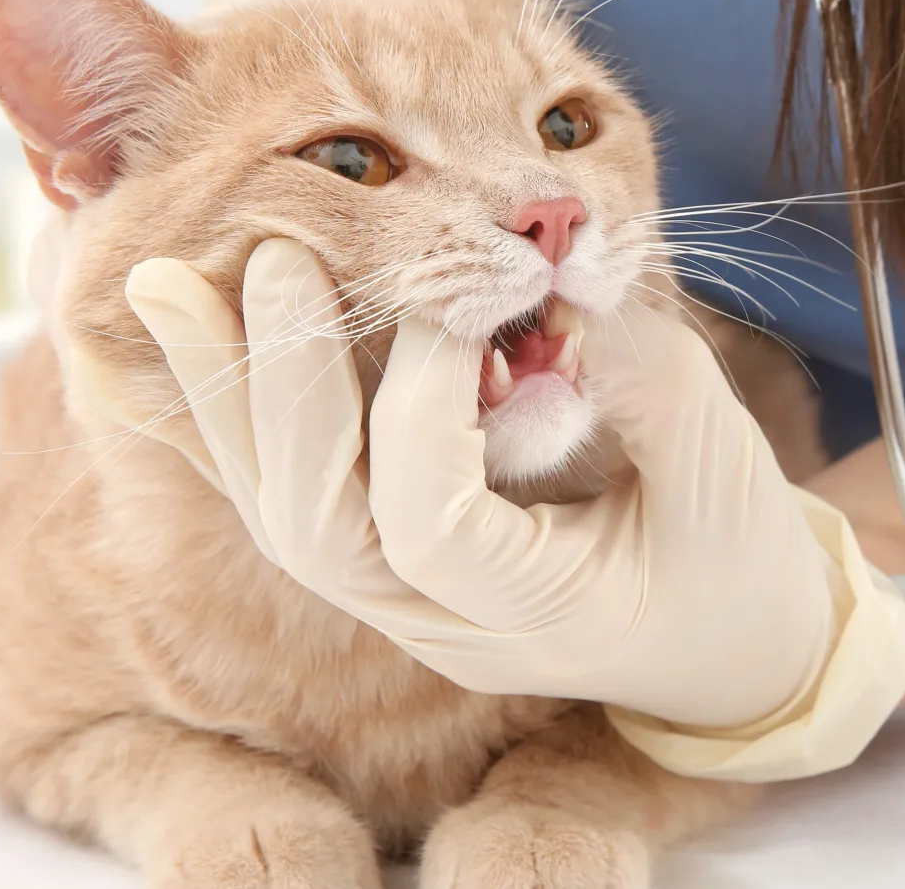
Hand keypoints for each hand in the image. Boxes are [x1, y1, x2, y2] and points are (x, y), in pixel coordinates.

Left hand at [112, 239, 904, 780]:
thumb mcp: (722, 466)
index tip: (464, 301)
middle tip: (273, 262)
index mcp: (536, 618)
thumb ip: (645, 373)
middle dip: (287, 393)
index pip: (431, 522)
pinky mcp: (386, 559)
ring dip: (227, 395)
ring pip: (279, 510)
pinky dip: (231, 415)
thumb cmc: (735, 553)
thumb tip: (564, 261)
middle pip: (317, 527)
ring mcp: (402, 601)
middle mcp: (443, 624)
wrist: (730, 645)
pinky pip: (285, 493)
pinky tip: (181, 335)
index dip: (428, 405)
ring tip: (169, 280)